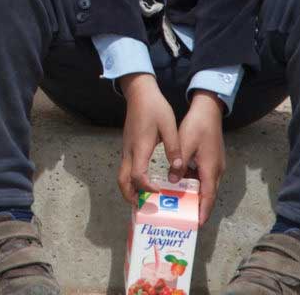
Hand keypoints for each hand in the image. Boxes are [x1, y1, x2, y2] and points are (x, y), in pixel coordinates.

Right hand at [116, 73, 183, 203]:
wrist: (139, 92)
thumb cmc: (154, 107)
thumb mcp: (169, 125)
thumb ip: (173, 147)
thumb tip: (178, 167)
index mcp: (140, 148)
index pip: (138, 175)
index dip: (147, 188)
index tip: (159, 192)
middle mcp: (130, 151)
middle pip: (122, 181)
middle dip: (131, 197)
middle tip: (146, 207)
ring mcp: (127, 149)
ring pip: (122, 175)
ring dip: (131, 190)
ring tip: (146, 199)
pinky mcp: (128, 146)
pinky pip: (127, 168)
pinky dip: (132, 180)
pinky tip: (146, 181)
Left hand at [178, 92, 226, 225]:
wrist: (208, 109)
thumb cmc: (197, 126)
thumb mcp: (185, 144)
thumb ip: (178, 164)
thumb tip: (172, 181)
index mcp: (210, 169)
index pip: (208, 197)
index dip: (203, 211)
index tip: (197, 224)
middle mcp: (216, 170)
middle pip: (208, 194)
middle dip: (199, 207)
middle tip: (186, 217)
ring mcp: (216, 164)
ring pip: (206, 185)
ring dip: (196, 194)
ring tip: (182, 203)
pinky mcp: (212, 159)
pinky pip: (204, 176)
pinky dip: (196, 182)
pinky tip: (183, 182)